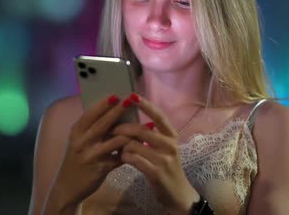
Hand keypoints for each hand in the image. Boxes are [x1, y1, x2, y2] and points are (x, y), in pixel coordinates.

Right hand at [45, 95, 132, 212]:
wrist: (67, 187)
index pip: (90, 114)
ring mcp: (90, 156)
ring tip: (147, 126)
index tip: (116, 95)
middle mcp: (80, 142)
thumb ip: (91, 129)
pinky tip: (142, 146)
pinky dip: (131, 150)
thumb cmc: (77, 159)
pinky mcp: (99, 169)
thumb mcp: (78, 141)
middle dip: (117, 111)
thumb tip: (112, 110)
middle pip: (102, 124)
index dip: (103, 104)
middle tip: (131, 100)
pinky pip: (119, 157)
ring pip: (114, 140)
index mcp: (76, 132)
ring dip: (132, 132)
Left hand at [112, 94, 199, 213]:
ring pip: (134, 145)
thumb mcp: (164, 148)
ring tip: (118, 147)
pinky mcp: (156, 172)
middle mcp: (170, 145)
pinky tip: (122, 158)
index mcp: (172, 135)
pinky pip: (133, 159)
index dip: (145, 105)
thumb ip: (152, 135)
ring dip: (122, 146)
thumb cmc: (167, 166)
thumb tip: (131, 120)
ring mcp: (164, 159)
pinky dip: (124, 157)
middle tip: (112, 129)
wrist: (177, 192)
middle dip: (123, 128)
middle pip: (142, 130)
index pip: (158, 116)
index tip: (132, 95)